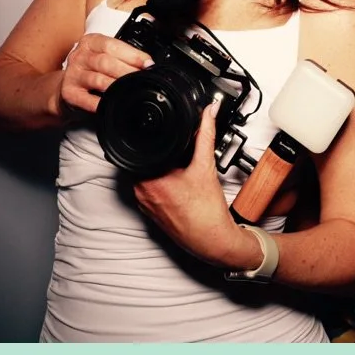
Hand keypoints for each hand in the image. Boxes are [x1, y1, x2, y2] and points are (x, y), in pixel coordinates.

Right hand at [60, 33, 150, 115]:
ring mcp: (73, 74)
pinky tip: (111, 104)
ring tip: (130, 90)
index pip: (112, 45)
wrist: (65, 88)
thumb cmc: (89, 71)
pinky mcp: (69, 93)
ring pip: (98, 80)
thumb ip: (121, 57)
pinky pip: (87, 99)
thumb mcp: (102, 57)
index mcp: (90, 42)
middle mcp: (80, 56)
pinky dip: (101, 103)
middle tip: (142, 79)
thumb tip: (147, 64)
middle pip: (105, 62)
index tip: (147, 63)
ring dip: (117, 86)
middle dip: (127, 72)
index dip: (132, 55)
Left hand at [135, 104, 253, 271]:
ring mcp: (144, 204)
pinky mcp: (150, 212)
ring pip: (148, 174)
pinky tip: (179, 188)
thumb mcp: (205, 166)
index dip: (157, 137)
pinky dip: (163, 184)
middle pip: (145, 159)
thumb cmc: (207, 213)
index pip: (143, 146)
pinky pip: (151, 189)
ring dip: (162, 169)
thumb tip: (209, 112)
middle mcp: (141, 192)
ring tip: (181, 174)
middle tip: (181, 160)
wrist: (213, 241)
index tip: (168, 137)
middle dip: (162, 154)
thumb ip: (205, 134)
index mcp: (148, 179)